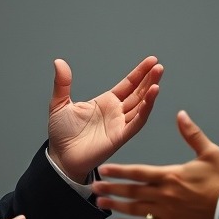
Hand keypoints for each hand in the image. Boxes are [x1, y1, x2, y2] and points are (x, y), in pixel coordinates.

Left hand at [47, 56, 162, 181]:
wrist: (60, 157)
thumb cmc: (61, 134)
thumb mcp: (60, 103)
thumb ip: (62, 83)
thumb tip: (59, 61)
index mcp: (106, 102)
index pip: (128, 85)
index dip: (139, 73)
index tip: (152, 60)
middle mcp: (116, 112)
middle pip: (138, 92)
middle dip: (149, 79)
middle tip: (159, 66)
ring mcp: (120, 124)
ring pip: (140, 105)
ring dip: (150, 91)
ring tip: (158, 76)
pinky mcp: (120, 136)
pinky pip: (137, 122)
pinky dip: (146, 109)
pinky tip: (152, 95)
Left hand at [91, 110, 218, 218]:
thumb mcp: (210, 152)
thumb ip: (192, 134)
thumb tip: (181, 115)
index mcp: (171, 175)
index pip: (138, 172)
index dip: (119, 171)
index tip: (104, 169)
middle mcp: (165, 194)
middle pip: (131, 191)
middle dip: (110, 189)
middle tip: (93, 188)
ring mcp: (166, 212)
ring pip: (135, 209)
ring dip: (116, 206)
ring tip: (101, 203)